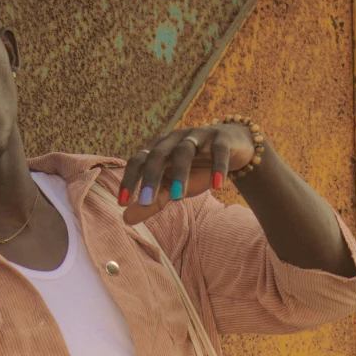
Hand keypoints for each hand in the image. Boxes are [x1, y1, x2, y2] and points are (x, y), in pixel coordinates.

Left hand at [117, 122, 256, 214]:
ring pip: (185, 151)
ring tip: (179, 197)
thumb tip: (125, 219)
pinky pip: (219, 151)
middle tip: (147, 202)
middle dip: (151, 178)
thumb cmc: (197, 169)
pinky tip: (217, 186)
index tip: (122, 202)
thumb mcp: (173, 187)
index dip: (129, 179)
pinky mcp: (222, 139)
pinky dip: (218, 167)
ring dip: (180, 173)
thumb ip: (152, 202)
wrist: (233, 148)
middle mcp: (175, 139)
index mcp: (160, 149)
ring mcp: (198, 136)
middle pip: (159, 154)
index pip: (139, 161)